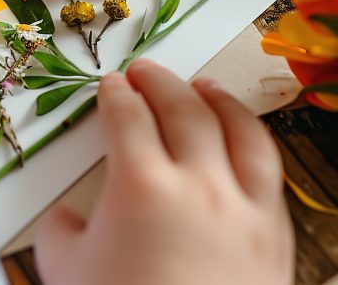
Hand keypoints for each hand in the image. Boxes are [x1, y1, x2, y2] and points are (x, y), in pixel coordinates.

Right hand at [35, 60, 293, 284]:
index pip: (127, 117)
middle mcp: (200, 185)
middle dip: (160, 82)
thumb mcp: (66, 270)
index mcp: (142, 185)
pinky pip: (270, 173)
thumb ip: (62, 232)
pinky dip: (253, 145)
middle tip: (146, 72)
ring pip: (241, 132)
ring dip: (218, 101)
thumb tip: (68, 219)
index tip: (110, 86)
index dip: (115, 95)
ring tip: (204, 86)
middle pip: (183, 109)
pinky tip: (243, 143)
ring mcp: (245, 209)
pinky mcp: (275, 237)